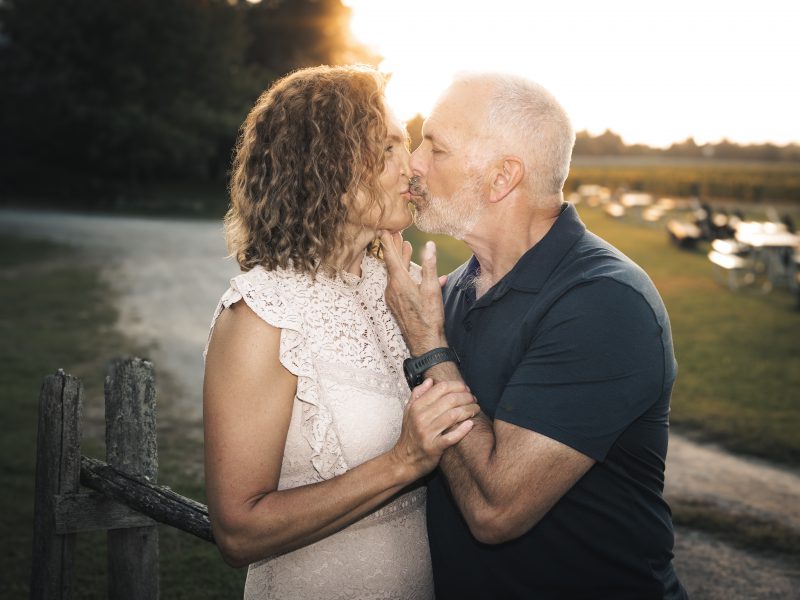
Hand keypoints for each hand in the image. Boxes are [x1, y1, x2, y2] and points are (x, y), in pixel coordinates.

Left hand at [381, 231, 447, 354]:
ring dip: (400, 260)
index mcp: (399, 282)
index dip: (388, 241)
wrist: (424, 342)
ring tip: (405, 248)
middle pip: (392, 263)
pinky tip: (415, 274)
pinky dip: (404, 274)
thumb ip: (429, 265)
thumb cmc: (429, 317)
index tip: (383, 229)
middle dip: (394, 248)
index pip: (390, 256)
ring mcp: (392, 298)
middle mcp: (392, 288)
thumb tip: (429, 245)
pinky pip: (398, 284)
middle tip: (395, 233)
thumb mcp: (432, 289)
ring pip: (395, 274)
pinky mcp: (396, 305)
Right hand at [390, 379, 477, 479]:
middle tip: (473, 399)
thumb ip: (418, 394)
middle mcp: (421, 418)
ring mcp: (427, 433)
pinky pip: (451, 436)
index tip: (465, 388)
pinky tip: (470, 424)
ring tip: (476, 409)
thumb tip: (430, 381)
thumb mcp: (408, 412)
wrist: (403, 460)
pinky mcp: (433, 447)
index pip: (441, 388)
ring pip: (453, 415)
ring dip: (469, 410)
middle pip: (450, 400)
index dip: (456, 386)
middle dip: (466, 397)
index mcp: (416, 407)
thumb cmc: (409, 435)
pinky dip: (463, 429)